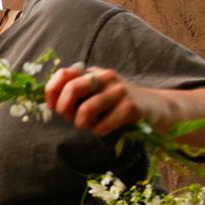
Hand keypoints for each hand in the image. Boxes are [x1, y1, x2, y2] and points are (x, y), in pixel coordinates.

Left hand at [45, 64, 161, 136]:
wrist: (154, 108)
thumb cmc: (115, 105)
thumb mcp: (93, 94)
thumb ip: (72, 96)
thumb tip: (50, 104)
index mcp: (92, 72)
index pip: (63, 74)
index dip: (52, 92)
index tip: (52, 107)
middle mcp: (105, 77)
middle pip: (72, 88)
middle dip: (64, 109)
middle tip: (70, 118)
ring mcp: (119, 90)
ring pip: (86, 110)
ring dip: (81, 124)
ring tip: (88, 126)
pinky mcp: (131, 107)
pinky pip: (102, 125)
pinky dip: (98, 131)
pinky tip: (104, 128)